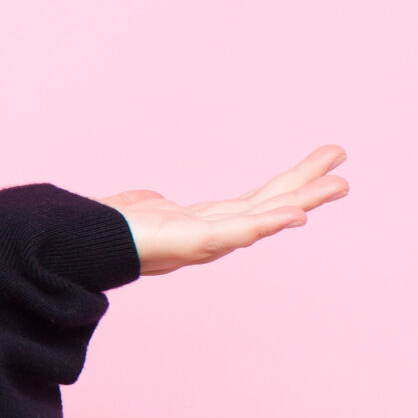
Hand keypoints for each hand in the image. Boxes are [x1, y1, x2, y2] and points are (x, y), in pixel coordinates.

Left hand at [101, 145, 348, 276]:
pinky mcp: (189, 246)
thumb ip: (150, 203)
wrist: (73, 244)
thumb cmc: (98, 233)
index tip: (319, 171)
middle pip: (267, 207)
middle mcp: (207, 235)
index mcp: (199, 224)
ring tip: (338, 186)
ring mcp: (201, 242)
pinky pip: (234, 233)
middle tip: (344, 171)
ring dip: (301, 202)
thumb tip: (150, 198)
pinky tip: (294, 215)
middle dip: (306, 190)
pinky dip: (266, 224)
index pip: (252, 203)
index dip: (285, 190)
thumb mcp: (134, 208)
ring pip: (262, 218)